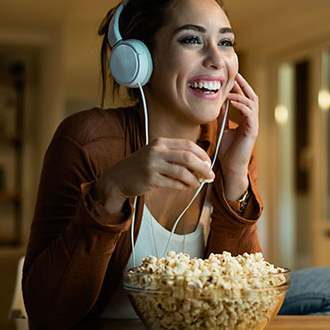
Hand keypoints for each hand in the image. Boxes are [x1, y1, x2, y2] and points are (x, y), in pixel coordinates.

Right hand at [94, 138, 214, 212]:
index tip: (209, 163)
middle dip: (203, 167)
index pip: (188, 145)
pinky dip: (183, 186)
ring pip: (182, 172)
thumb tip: (200, 164)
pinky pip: (173, 183)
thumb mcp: (156, 154)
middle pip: (188, 157)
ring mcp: (152, 164)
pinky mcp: (150, 179)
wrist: (118, 178)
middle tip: (210, 175)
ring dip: (194, 179)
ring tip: (198, 183)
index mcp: (160, 142)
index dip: (202, 154)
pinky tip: (186, 187)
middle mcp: (156, 151)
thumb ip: (175, 156)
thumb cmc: (141, 167)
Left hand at [219, 72, 258, 198]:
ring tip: (230, 89)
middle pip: (252, 97)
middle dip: (244, 85)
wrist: (231, 167)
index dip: (240, 87)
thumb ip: (223, 117)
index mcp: (246, 119)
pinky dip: (241, 106)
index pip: (245, 98)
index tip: (232, 77)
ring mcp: (253, 125)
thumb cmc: (228, 151)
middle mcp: (252, 120)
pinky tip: (232, 102)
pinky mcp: (252, 131)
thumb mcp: (223, 129)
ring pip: (252, 103)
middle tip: (235, 75)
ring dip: (240, 94)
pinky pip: (249, 113)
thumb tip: (219, 103)